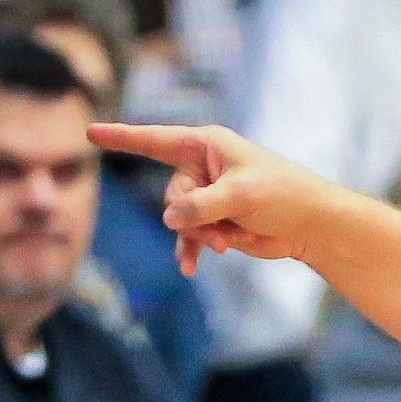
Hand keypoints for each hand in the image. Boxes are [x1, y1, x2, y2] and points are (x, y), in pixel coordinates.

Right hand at [86, 123, 337, 275]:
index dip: (121, 138)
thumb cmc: (283, 195)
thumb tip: (170, 219)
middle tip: (221, 228)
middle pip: (171, 195)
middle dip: (191, 216)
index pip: (154, 140)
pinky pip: (190, 237)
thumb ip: (201, 205)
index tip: (89, 132)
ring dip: (198, 236)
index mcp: (206, 145)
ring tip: (222, 246)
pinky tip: (190, 268)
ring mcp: (208, 196)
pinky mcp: (216, 221)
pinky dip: (192, 251)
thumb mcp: (240, 195)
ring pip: (179, 220)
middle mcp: (203, 167)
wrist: (311, 225)